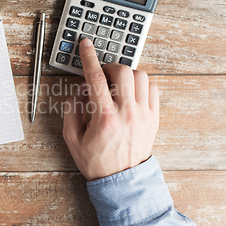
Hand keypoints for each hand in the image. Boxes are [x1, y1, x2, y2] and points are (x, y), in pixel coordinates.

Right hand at [62, 38, 158, 180]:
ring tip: (116, 84)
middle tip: (101, 74)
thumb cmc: (96, 161)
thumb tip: (78, 89)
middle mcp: (127, 113)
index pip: (95, 78)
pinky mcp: (154, 118)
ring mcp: (144, 115)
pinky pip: (153, 88)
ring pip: (141, 76)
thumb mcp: (72, 138)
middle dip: (109, 66)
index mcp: (104, 117)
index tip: (86, 45)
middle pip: (123, 71)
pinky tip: (131, 92)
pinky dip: (141, 84)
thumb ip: (70, 110)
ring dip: (126, 74)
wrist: (122, 181)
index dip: (89, 57)